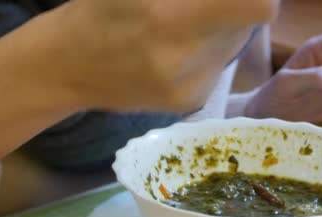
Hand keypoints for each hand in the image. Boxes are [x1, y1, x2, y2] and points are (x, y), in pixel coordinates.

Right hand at [53, 0, 280, 111]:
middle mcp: (186, 60)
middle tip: (201, 4)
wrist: (64, 69)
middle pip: (248, 21)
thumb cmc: (95, 12)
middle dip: (233, 4)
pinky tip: (175, 49)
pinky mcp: (191, 102)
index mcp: (169, 20)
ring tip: (182, 23)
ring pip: (235, 43)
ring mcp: (191, 88)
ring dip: (222, 25)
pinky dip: (207, 49)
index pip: (257, 7)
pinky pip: (219, 64)